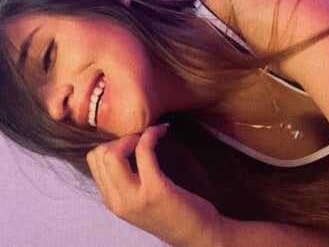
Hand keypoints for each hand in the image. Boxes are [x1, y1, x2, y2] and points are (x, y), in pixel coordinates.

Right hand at [86, 124, 222, 245]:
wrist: (197, 233)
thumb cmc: (173, 210)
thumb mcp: (140, 198)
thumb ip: (126, 180)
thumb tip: (122, 144)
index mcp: (112, 202)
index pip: (94, 160)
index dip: (111, 142)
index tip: (131, 138)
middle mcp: (118, 203)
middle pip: (100, 155)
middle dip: (119, 137)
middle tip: (141, 135)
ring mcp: (135, 198)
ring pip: (113, 154)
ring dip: (133, 135)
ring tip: (150, 134)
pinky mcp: (156, 190)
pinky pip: (144, 151)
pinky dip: (151, 135)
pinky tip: (162, 131)